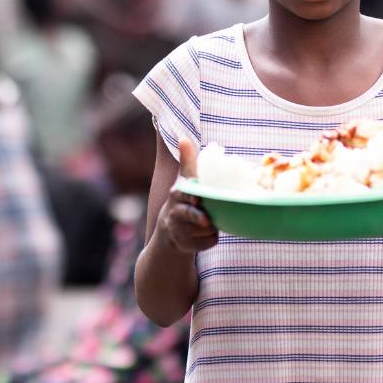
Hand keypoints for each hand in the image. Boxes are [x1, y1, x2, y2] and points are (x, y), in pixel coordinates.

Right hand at [157, 138, 218, 253]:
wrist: (170, 231)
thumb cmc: (183, 200)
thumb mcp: (184, 180)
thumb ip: (187, 161)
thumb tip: (184, 137)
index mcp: (177, 195)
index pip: (183, 194)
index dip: (191, 198)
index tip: (197, 199)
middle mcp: (174, 213)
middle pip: (191, 216)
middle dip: (198, 218)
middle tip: (206, 220)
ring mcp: (179, 230)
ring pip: (204, 230)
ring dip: (211, 227)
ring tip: (209, 221)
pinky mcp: (186, 245)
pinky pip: (208, 242)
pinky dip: (211, 239)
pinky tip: (207, 233)